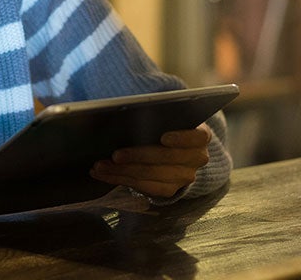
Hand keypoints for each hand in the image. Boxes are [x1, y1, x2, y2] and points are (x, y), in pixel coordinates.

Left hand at [89, 124, 211, 198]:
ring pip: (151, 175)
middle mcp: (197, 158)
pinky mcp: (169, 190)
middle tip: (115, 154)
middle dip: (138, 156)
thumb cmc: (166, 123)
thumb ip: (156, 112)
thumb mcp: (167, 115)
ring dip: (122, 171)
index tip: (162, 137)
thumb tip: (130, 109)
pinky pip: (143, 187)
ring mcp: (184, 177)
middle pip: (167, 159)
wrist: (174, 146)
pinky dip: (119, 179)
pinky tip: (102, 173)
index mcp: (201, 136)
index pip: (197, 137)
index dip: (181, 138)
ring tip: (99, 165)